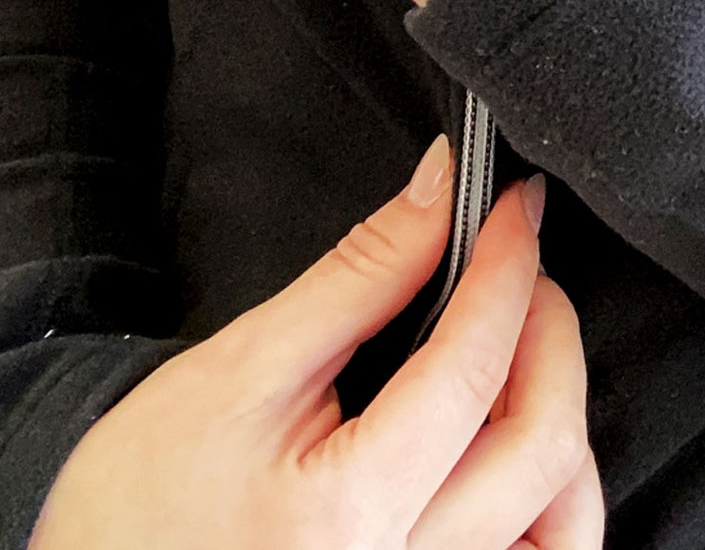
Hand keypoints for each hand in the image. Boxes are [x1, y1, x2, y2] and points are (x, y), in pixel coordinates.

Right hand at [29, 138, 602, 549]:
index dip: (509, 266)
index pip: (474, 368)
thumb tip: (444, 188)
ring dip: (564, 421)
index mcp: (345, 516)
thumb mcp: (242, 369)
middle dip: (550, 330)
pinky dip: (549, 502)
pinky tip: (518, 445)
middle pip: (543, 445)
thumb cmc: (140, 496)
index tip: (517, 207)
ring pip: (564, 524)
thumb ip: (359, 277)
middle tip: (519, 266)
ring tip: (524, 350)